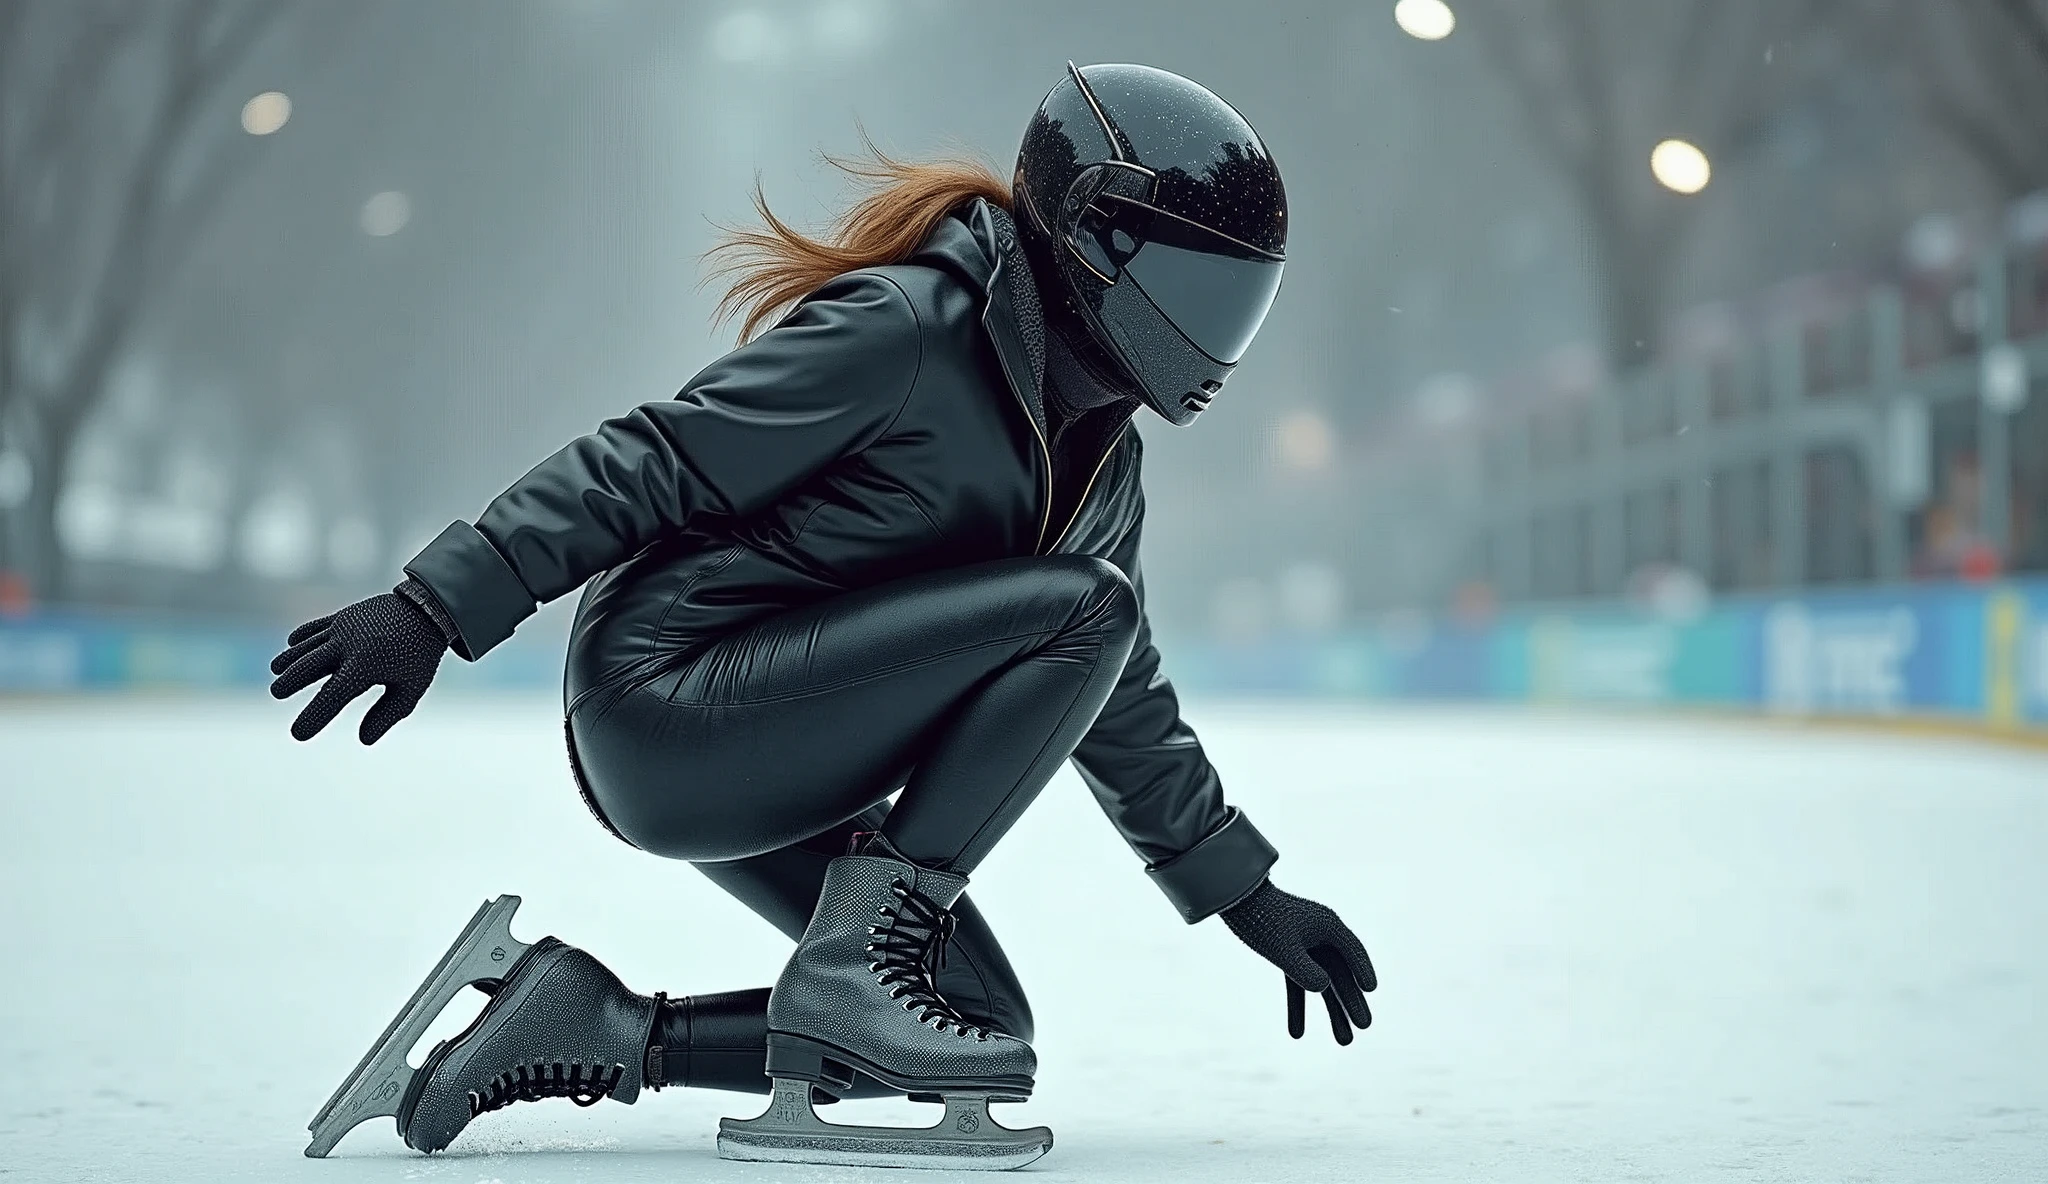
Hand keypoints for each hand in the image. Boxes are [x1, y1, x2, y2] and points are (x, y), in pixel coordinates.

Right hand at [270, 591, 448, 743]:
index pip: (333, 696)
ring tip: (276, 672)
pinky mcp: (344, 615)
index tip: (298, 734)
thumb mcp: (411, 688)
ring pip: (308, 645)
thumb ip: (387, 714)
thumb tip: (364, 740)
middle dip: (291, 681)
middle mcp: (349, 644)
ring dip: (290, 659)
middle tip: (277, 692)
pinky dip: (302, 636)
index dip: (314, 716)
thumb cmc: (420, 655)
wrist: (429, 609)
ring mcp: (344, 627)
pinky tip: (292, 644)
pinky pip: (317, 626)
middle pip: (309, 666)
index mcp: (366, 665)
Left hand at [1221, 880, 1376, 1044]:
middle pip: (1342, 974)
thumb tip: (1323, 989)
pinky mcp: (1287, 955)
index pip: (1353, 951)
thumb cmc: (1260, 918)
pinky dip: (1297, 1008)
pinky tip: (1296, 1034)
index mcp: (1327, 926)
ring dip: (1331, 1012)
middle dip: (1351, 1002)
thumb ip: (1303, 970)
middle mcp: (1321, 936)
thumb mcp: (1282, 948)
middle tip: (1364, 1027)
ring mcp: (1305, 947)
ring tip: (1344, 1043)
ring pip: (1324, 984)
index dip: (1362, 971)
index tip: (1370, 990)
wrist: (1233, 900)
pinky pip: (1297, 985)